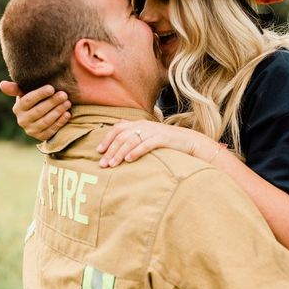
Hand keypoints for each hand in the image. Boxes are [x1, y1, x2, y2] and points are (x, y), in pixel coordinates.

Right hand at [0, 82, 70, 140]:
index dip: (40, 94)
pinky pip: (51, 130)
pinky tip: (67, 114)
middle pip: (38, 111)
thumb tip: (2, 84)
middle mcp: (22, 121)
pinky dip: (60, 122)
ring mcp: (31, 131)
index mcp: (18, 108)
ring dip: (58, 111)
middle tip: (64, 95)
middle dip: (52, 102)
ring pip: (46, 121)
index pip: (27, 100)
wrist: (40, 117)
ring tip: (67, 103)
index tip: (51, 88)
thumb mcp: (25, 93)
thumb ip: (16, 88)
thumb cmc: (34, 101)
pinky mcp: (41, 137)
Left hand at [98, 120, 221, 166]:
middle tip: (103, 164)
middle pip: (121, 136)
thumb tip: (119, 144)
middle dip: (110, 150)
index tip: (99, 151)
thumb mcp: (149, 137)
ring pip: (131, 141)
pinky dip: (136, 152)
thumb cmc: (167, 143)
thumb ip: (135, 137)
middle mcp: (144, 125)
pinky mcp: (162, 138)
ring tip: (113, 164)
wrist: (189, 141)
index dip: (106, 139)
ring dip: (120, 153)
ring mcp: (153, 131)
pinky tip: (129, 160)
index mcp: (139, 124)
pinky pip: (146, 145)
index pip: (117, 128)